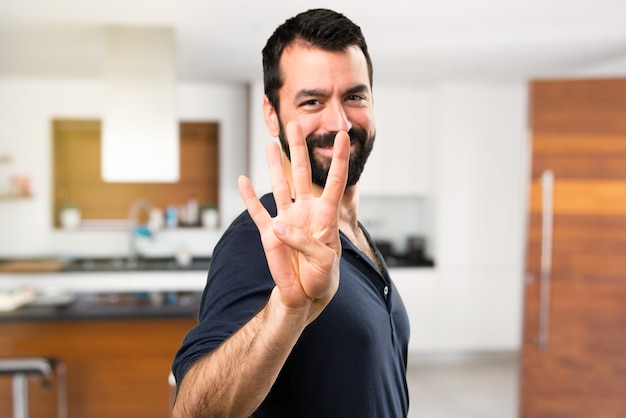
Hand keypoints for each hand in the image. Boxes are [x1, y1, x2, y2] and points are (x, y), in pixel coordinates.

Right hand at [238, 121, 349, 322]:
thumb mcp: (323, 262)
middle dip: (299, 150)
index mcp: (326, 217)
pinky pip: (257, 212)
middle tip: (296, 126)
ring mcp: (286, 220)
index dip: (340, 160)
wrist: (305, 295)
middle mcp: (305, 212)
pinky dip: (249, 197)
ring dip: (274, 165)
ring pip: (279, 186)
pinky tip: (243, 180)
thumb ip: (304, 243)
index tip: (344, 136)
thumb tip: (279, 225)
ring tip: (271, 142)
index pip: (334, 183)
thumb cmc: (322, 278)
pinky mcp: (269, 234)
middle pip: (302, 174)